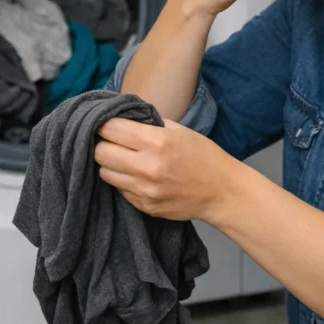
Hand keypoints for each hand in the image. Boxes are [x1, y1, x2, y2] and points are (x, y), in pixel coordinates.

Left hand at [94, 117, 238, 222]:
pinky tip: (137, 176)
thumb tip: (121, 117)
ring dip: (110, 164)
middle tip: (113, 142)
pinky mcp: (145, 207)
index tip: (108, 124)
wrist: (223, 192)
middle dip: (103, 144)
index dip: (105, 124)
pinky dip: (123, 181)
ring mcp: (144, 190)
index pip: (110, 129)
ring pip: (105, 173)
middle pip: (101, 153)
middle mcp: (147, 167)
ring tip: (123, 160)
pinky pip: (119, 190)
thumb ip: (149, 123)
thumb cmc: (203, 155)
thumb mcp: (180, 130)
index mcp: (157, 142)